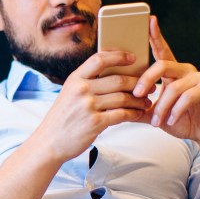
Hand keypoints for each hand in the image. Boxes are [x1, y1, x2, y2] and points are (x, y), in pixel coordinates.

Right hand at [36, 50, 152, 161]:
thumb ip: (87, 83)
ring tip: (146, 102)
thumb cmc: (62, 118)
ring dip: (139, 100)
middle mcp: (81, 89)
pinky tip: (137, 114)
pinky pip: (122, 114)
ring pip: (123, 98)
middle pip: (118, 80)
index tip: (133, 57)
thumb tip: (115, 75)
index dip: (119, 56)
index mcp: (75, 78)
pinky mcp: (95, 123)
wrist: (50, 142)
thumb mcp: (69, 94)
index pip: (100, 59)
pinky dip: (133, 114)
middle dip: (138, 83)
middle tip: (149, 86)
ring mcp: (88, 106)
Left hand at [131, 16, 199, 149]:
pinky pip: (188, 96)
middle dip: (146, 80)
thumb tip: (117, 106)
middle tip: (137, 95)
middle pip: (162, 65)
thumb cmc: (180, 121)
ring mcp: (199, 77)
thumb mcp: (155, 114)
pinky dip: (177, 110)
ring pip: (173, 87)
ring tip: (156, 121)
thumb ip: (139, 107)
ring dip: (162, 106)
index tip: (149, 20)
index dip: (156, 35)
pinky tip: (172, 119)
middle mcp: (186, 70)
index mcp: (172, 71)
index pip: (162, 50)